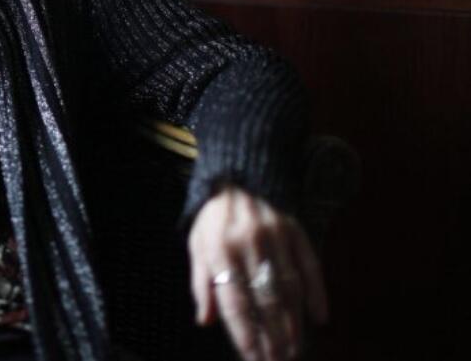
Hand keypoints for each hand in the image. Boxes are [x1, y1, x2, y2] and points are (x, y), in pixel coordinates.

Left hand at [188, 186, 327, 360]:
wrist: (237, 175)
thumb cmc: (213, 218)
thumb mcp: (197, 246)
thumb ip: (201, 283)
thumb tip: (206, 321)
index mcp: (219, 249)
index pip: (234, 301)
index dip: (245, 333)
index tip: (253, 358)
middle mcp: (249, 244)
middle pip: (265, 300)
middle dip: (273, 337)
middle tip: (279, 360)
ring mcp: (276, 236)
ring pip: (289, 288)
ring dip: (294, 323)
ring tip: (294, 349)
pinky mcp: (296, 230)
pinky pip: (311, 266)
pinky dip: (317, 294)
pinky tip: (320, 318)